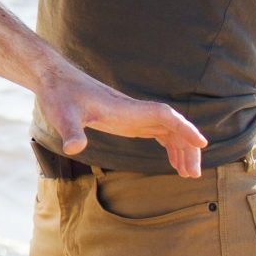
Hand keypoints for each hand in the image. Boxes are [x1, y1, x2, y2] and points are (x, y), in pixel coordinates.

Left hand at [38, 67, 206, 177]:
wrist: (54, 80)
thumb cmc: (59, 96)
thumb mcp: (62, 115)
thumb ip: (70, 132)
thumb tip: (73, 148)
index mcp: (125, 109)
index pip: (164, 115)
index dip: (183, 128)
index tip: (201, 143)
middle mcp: (134, 111)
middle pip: (172, 126)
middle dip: (187, 147)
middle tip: (194, 175)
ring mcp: (132, 115)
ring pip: (167, 130)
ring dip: (181, 149)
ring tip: (189, 174)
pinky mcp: (127, 120)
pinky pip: (157, 131)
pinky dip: (170, 146)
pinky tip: (174, 162)